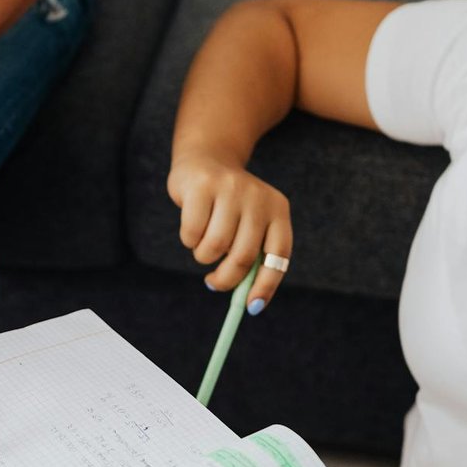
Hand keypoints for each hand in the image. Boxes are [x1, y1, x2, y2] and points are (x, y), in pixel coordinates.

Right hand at [167, 153, 290, 310]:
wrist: (206, 158)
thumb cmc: (228, 205)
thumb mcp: (247, 225)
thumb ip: (251, 258)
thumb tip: (249, 305)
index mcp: (278, 209)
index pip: (278, 254)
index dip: (266, 285)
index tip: (251, 308)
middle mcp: (258, 197)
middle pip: (243, 256)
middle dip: (225, 280)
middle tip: (214, 284)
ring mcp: (230, 189)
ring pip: (214, 247)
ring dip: (203, 257)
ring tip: (203, 245)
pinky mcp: (202, 186)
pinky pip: (192, 233)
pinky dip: (188, 240)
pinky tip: (192, 226)